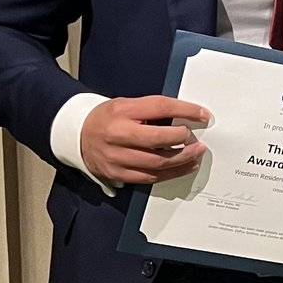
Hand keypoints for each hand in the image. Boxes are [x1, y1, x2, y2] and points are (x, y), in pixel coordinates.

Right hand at [81, 95, 209, 184]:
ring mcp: (115, 157)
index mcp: (122, 111)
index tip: (204, 115)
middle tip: (199, 142)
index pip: (160, 108)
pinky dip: (169, 174)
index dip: (185, 111)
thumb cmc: (109, 117)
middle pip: (158, 140)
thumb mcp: (129, 104)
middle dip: (184, 141)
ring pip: (155, 163)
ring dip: (181, 161)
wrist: (78, 133)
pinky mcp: (115, 173)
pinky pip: (147, 177)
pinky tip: (182, 168)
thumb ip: (155, 110)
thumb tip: (189, 116)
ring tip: (196, 155)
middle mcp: (117, 134)